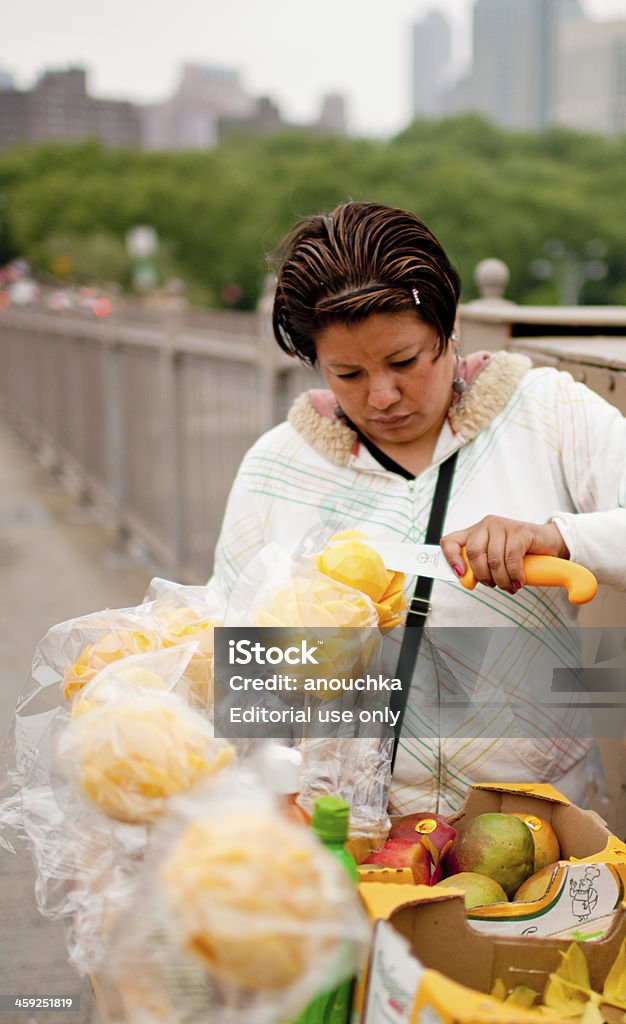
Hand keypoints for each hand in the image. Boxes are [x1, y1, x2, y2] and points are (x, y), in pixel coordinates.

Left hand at [440, 516, 569, 593]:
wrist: (549, 544)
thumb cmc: (520, 555)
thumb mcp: (495, 561)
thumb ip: (479, 567)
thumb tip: (466, 580)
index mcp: (475, 532)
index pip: (450, 541)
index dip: (451, 559)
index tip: (461, 574)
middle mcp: (486, 525)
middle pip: (473, 554)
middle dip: (483, 576)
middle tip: (493, 585)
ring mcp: (503, 526)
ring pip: (494, 560)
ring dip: (502, 580)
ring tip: (510, 586)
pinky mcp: (520, 531)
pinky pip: (511, 558)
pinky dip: (515, 575)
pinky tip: (519, 581)